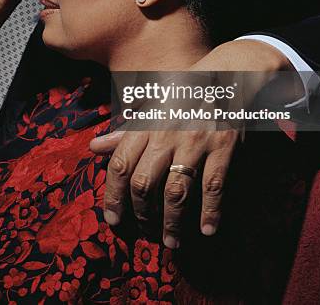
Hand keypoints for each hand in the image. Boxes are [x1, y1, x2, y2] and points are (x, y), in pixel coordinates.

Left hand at [90, 39, 294, 246]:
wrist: (225, 76)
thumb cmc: (183, 93)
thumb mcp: (150, 107)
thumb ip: (124, 132)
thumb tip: (94, 147)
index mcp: (146, 125)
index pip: (120, 165)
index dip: (113, 196)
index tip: (113, 219)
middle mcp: (166, 135)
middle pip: (144, 183)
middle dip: (142, 215)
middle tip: (146, 234)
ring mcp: (196, 142)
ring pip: (176, 191)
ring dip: (172, 223)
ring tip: (171, 242)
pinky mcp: (223, 148)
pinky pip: (214, 187)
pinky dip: (210, 212)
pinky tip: (207, 230)